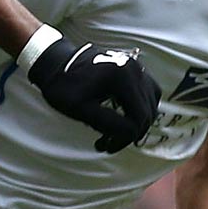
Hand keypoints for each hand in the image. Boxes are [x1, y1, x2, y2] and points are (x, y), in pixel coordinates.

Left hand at [27, 38, 161, 152]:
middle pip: (147, 112)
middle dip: (130, 132)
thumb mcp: (80, 109)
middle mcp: (133, 69)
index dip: (124, 138)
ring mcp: (136, 66)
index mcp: (121, 77)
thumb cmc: (63, 86)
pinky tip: (123, 116)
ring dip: (137, 121)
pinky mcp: (134, 67)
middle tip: (108, 143)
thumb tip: (130, 134)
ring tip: (116, 132)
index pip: (137, 118)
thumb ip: (107, 123)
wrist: (55, 62)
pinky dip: (141, 106)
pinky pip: (149, 91)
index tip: (105, 146)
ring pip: (151, 102)